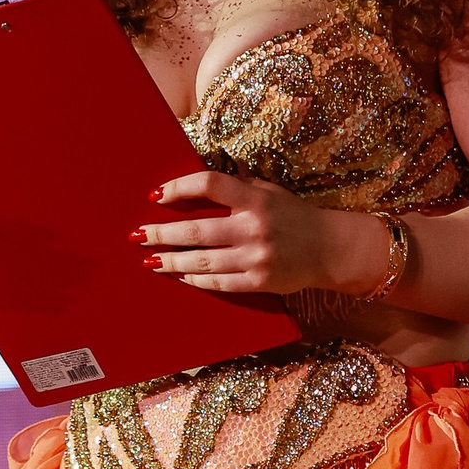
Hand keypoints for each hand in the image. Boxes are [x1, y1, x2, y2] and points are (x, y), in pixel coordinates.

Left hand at [131, 171, 387, 296]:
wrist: (329, 248)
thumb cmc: (293, 215)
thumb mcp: (269, 191)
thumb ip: (237, 188)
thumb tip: (194, 185)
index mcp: (255, 199)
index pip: (209, 185)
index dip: (179, 188)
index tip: (156, 195)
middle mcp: (254, 228)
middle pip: (196, 230)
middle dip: (162, 233)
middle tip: (139, 235)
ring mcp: (256, 258)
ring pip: (202, 261)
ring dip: (172, 261)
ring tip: (152, 260)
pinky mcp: (259, 282)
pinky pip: (219, 283)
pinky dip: (197, 280)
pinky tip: (181, 276)